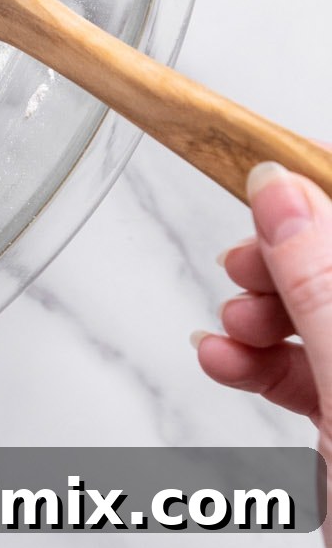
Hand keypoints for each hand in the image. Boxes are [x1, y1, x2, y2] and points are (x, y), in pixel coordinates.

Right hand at [196, 162, 331, 544]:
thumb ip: (322, 283)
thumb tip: (280, 189)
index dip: (316, 191)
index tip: (262, 180)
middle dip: (282, 261)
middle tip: (240, 270)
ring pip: (319, 314)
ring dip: (259, 314)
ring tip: (229, 330)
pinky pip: (304, 368)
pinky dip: (255, 361)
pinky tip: (225, 361)